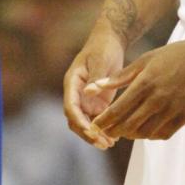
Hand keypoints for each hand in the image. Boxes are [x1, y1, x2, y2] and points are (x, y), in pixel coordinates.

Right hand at [63, 33, 125, 149]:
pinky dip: (102, 129)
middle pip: (76, 119)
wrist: (110, 41)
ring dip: (95, 135)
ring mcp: (86, 99)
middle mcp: (76, 93)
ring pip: (86, 123)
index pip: (70, 106)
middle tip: (103, 143)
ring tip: (110, 144)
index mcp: (72, 82)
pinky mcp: (96, 102)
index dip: (79, 121)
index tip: (91, 131)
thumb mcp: (100, 59)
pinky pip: (96, 120)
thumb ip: (95, 76)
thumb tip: (87, 93)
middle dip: (87, 133)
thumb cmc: (103, 47)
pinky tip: (114, 137)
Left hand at [91, 37, 184, 141]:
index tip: (95, 125)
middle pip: (129, 124)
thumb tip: (95, 86)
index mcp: (145, 83)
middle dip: (114, 131)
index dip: (104, 121)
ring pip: (146, 132)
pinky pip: (164, 133)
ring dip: (132, 134)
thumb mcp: (145, 60)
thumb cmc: (174, 55)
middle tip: (106, 132)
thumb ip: (120, 77)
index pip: (118, 109)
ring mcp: (172, 109)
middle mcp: (157, 99)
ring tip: (125, 131)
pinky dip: (151, 135)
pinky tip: (146, 130)